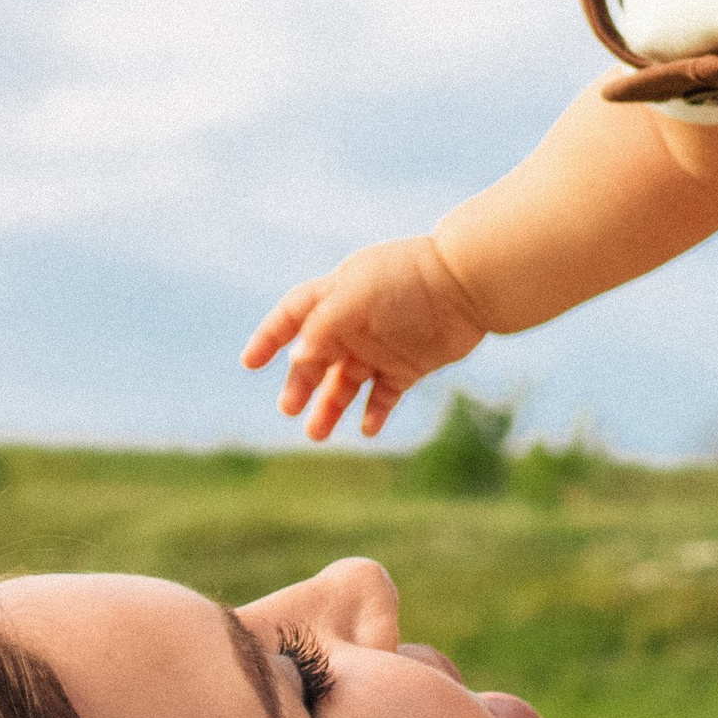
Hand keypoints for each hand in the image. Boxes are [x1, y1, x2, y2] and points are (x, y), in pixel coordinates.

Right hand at [242, 236, 487, 442]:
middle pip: (316, 358)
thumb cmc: (408, 283)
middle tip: (289, 408)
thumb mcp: (356, 298)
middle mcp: (355, 324)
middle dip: (300, 383)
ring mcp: (381, 346)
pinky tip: (366, 430)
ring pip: (345, 383)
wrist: (468, 286)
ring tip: (316, 434)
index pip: (292, 316)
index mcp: (336, 296)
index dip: (269, 337)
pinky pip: (383, 395)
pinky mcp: (407, 366)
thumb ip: (323, 326)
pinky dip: (373, 413)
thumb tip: (297, 358)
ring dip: (329, 407)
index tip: (249, 363)